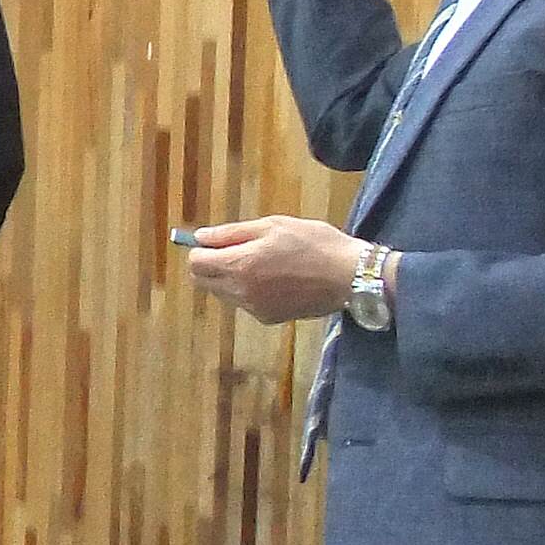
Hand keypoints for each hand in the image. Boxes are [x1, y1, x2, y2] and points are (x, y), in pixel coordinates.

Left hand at [186, 216, 360, 324]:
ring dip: (229, 278)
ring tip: (262, 263)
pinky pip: (244, 303)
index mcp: (240, 265)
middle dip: (211, 265)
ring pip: (223, 293)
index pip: (196, 263)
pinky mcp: (267, 318)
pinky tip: (274, 279)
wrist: (348, 275)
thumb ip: (231, 233)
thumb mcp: (272, 226)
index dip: (202, 250)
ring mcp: (253, 308)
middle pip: (204, 281)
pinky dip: (248, 291)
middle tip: (236, 250)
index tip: (216, 242)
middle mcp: (241, 292)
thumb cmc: (313, 243)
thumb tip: (200, 237)